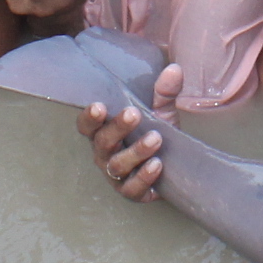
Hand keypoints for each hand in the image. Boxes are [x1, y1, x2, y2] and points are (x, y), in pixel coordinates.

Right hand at [75, 61, 186, 201]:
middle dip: (117, 128)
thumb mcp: (161, 111)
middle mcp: (105, 154)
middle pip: (103, 143)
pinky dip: (144, 177)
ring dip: (136, 151)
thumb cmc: (157, 133)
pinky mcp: (132, 192)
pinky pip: (133, 188)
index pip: (87, 125)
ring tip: (156, 138)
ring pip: (118, 165)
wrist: (175, 166)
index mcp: (104, 131)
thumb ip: (164, 93)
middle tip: (134, 113)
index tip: (100, 106)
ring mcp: (117, 176)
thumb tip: (174, 70)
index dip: (89, 118)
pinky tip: (157, 164)